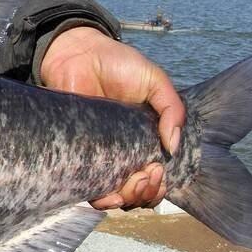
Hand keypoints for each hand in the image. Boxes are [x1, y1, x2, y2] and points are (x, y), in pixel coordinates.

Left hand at [40, 26, 183, 209]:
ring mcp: (101, 154)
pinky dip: (101, 198)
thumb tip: (173, 147)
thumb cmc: (118, 64)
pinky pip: (89, 187)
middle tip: (147, 172)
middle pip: (139, 192)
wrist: (78, 53)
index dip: (160, 184)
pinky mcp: (78, 153)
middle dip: (147, 192)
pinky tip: (109, 192)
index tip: (158, 169)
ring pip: (116, 195)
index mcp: (145, 139)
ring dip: (128, 198)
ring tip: (132, 181)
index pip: (157, 176)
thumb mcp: (155, 81)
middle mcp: (124, 152)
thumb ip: (172, 109)